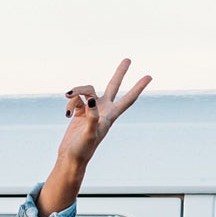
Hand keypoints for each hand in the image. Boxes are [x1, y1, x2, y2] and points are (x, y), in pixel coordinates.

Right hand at [57, 60, 150, 174]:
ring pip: (87, 90)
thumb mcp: (90, 134)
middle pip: (113, 86)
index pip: (128, 99)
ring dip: (76, 90)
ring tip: (67, 95)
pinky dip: (69, 102)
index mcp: (111, 115)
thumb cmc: (83, 149)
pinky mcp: (79, 111)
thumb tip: (91, 101)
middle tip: (128, 59)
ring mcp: (91, 109)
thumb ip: (92, 117)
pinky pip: (75, 98)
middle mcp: (103, 110)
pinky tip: (66, 114)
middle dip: (120, 72)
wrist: (71, 157)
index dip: (138, 88)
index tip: (149, 76)